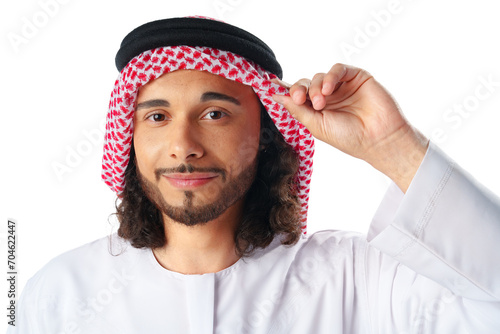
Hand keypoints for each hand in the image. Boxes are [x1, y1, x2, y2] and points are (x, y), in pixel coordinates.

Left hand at [271, 63, 428, 191]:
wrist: (378, 139)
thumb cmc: (348, 137)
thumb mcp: (316, 125)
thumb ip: (297, 109)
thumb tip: (276, 96)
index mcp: (317, 110)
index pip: (298, 95)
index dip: (284, 89)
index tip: (269, 84)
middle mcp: (328, 97)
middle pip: (305, 84)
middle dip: (299, 89)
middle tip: (299, 99)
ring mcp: (342, 87)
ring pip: (320, 76)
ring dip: (315, 87)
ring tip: (320, 102)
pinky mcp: (357, 77)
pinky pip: (338, 69)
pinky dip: (330, 77)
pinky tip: (328, 90)